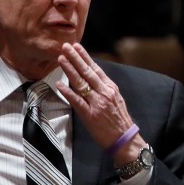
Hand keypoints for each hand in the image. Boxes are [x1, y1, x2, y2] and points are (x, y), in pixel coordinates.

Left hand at [56, 42, 145, 163]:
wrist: (124, 138)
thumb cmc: (118, 119)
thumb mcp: (115, 99)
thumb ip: (103, 88)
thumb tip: (90, 77)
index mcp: (110, 87)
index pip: (96, 68)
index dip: (85, 57)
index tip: (76, 46)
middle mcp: (104, 92)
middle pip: (87, 72)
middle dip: (75, 58)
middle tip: (65, 46)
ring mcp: (97, 103)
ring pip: (81, 83)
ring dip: (70, 70)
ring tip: (61, 59)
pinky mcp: (90, 114)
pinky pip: (77, 101)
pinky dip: (68, 92)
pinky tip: (59, 84)